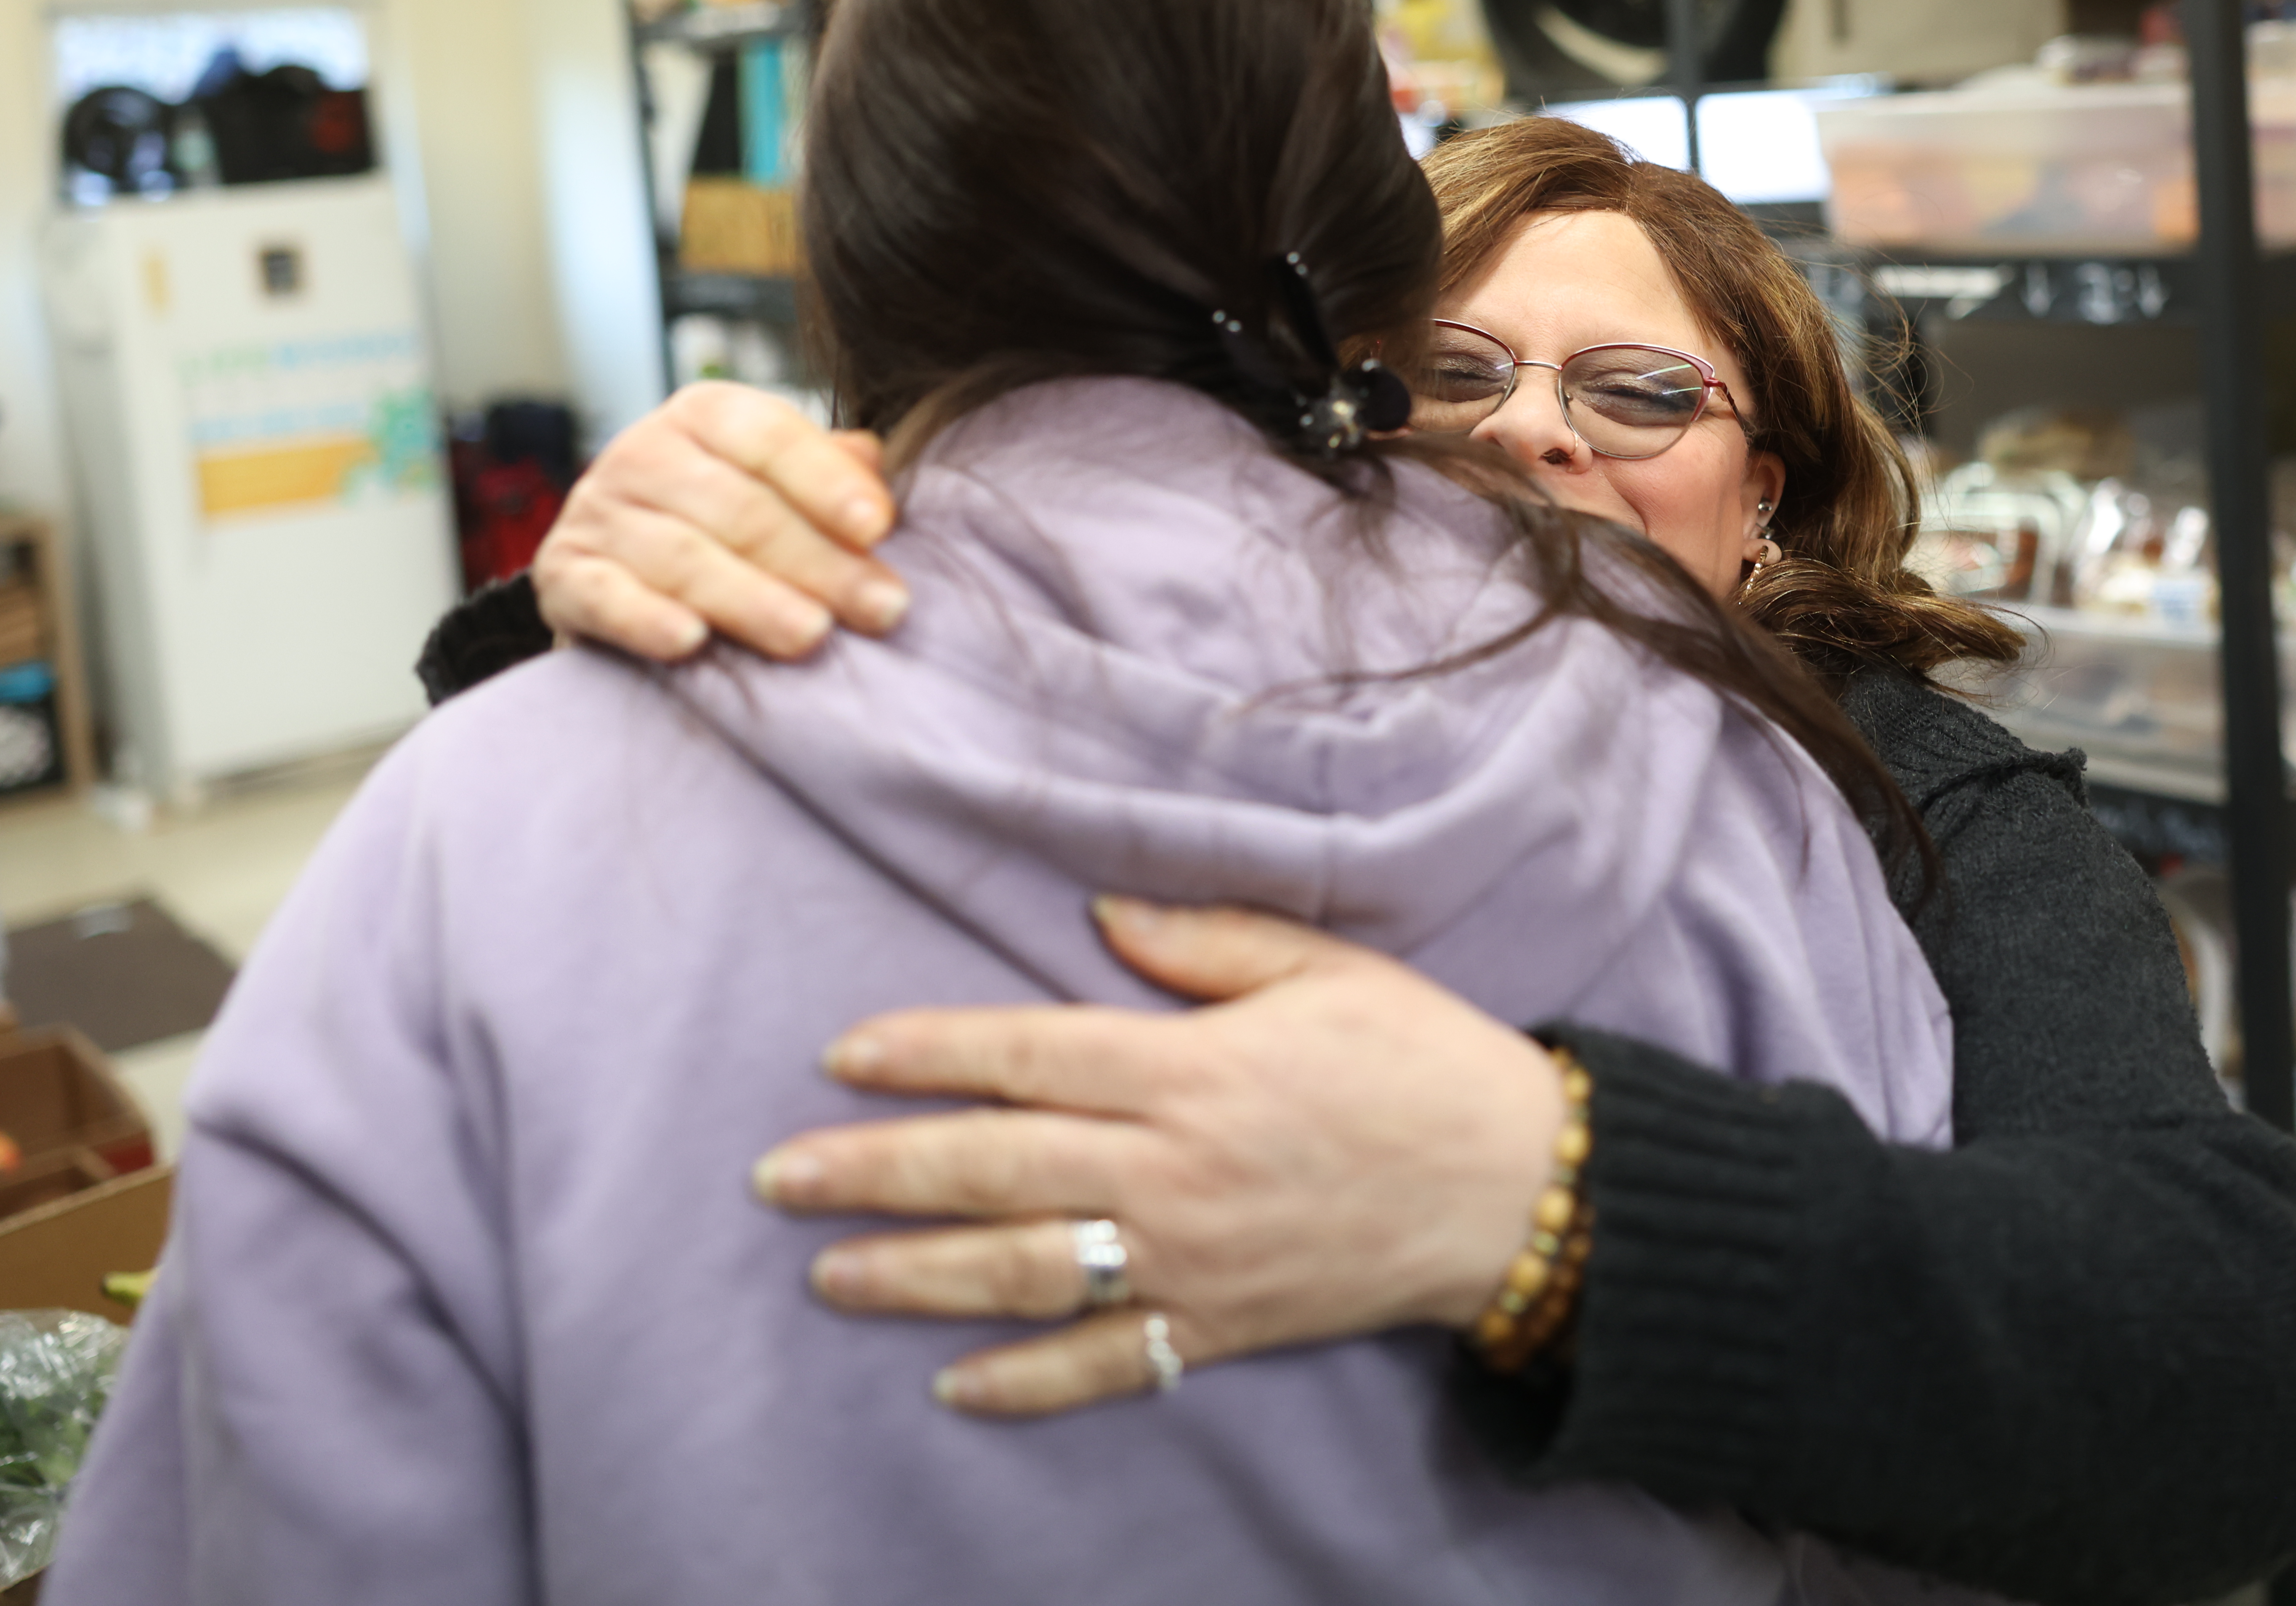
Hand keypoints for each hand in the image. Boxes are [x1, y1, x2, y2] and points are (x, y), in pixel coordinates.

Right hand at [532, 381, 904, 659]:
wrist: (622, 571)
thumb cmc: (728, 524)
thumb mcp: (779, 484)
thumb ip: (828, 470)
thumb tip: (870, 460)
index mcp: (706, 415)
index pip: (772, 438)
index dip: (828, 482)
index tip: (880, 527)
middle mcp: (643, 451)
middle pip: (740, 507)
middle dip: (818, 562)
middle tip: (881, 607)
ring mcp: (597, 512)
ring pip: (684, 557)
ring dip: (752, 599)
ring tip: (811, 635)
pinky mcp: (562, 574)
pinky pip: (604, 596)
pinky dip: (645, 620)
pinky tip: (690, 643)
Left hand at [750, 899, 1567, 1416]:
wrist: (1518, 1185)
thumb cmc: (1421, 1059)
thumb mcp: (1326, 967)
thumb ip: (1208, 941)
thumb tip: (1102, 914)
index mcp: (1192, 1069)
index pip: (1025, 1055)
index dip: (926, 1054)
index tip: (843, 1057)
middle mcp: (1174, 1169)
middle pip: (995, 1169)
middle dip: (875, 1172)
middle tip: (777, 1177)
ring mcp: (1193, 1259)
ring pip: (1025, 1272)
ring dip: (915, 1276)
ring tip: (828, 1273)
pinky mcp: (1223, 1325)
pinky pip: (1108, 1364)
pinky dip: (1026, 1382)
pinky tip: (950, 1382)